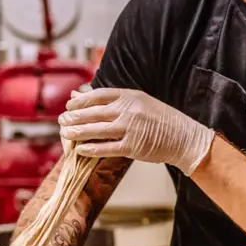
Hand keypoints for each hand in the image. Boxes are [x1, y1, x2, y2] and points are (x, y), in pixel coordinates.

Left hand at [59, 88, 214, 174]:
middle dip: (74, 116)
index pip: (98, 95)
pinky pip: (106, 148)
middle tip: (62, 120)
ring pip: (96, 130)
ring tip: (65, 134)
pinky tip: (79, 150)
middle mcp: (129, 110)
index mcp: (131, 96)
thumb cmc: (162, 119)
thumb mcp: (141, 102)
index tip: (69, 104)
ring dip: (77, 132)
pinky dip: (91, 149)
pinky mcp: (132, 147)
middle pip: (93, 112)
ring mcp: (130, 128)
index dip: (81, 100)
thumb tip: (85, 95)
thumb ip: (114, 100)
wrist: (183, 137)